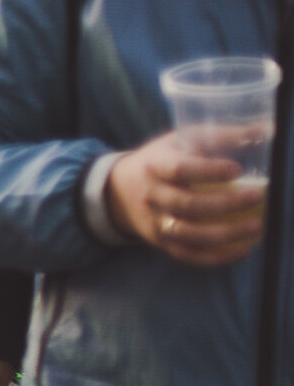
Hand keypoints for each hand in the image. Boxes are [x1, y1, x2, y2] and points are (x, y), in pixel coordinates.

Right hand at [104, 132, 266, 265]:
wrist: (119, 190)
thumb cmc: (161, 160)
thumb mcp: (181, 141)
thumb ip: (219, 136)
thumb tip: (265, 129)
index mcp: (155, 165)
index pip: (179, 170)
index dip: (208, 171)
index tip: (237, 169)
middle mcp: (152, 196)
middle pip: (186, 204)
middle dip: (225, 203)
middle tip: (258, 196)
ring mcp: (155, 222)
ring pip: (189, 234)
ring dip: (226, 234)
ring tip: (258, 226)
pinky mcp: (162, 243)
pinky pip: (189, 255)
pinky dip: (218, 256)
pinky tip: (244, 249)